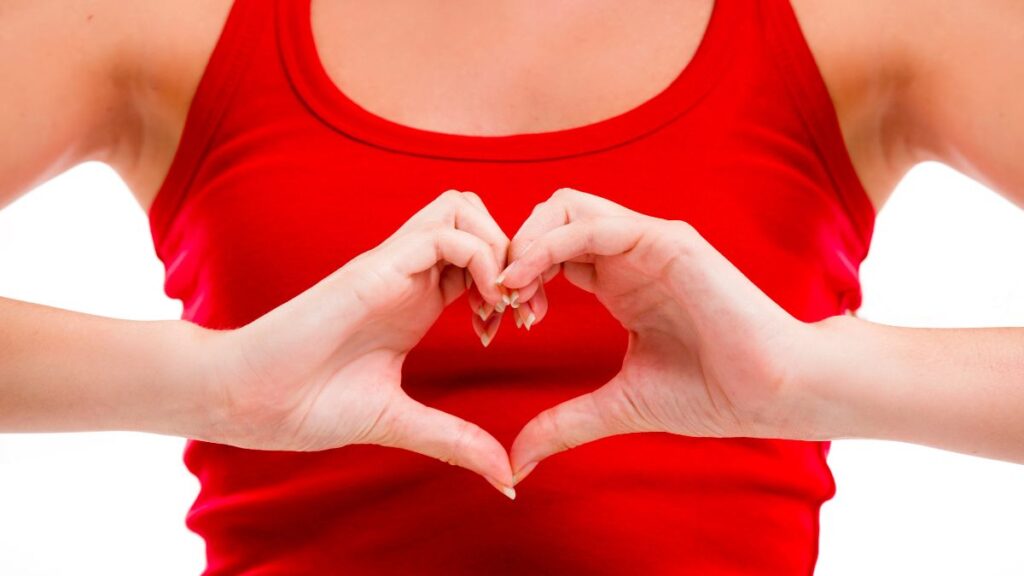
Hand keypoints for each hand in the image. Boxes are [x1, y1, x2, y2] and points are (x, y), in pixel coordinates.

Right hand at [207, 190, 516, 497]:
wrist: (247, 401)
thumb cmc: (307, 405)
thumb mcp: (401, 422)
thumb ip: (455, 440)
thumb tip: (507, 477)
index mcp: (416, 300)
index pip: (479, 255)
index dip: (512, 280)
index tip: (520, 326)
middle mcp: (408, 275)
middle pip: (476, 215)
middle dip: (514, 252)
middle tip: (521, 308)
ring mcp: (391, 266)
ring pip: (463, 209)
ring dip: (498, 247)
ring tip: (501, 305)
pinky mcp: (375, 269)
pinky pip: (443, 234)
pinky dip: (479, 258)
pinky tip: (482, 307)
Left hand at [499, 188, 812, 484]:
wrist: (773, 393)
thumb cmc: (711, 394)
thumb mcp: (618, 406)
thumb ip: (565, 424)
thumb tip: (516, 462)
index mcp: (619, 281)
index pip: (550, 252)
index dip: (516, 277)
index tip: (498, 321)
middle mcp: (630, 253)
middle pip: (549, 217)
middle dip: (512, 250)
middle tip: (496, 301)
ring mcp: (648, 242)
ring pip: (565, 207)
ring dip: (525, 241)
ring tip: (507, 289)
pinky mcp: (667, 241)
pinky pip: (593, 225)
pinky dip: (550, 245)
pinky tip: (527, 281)